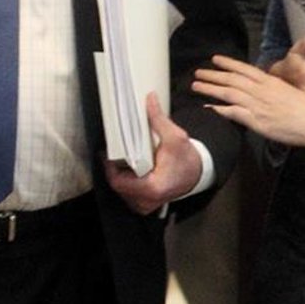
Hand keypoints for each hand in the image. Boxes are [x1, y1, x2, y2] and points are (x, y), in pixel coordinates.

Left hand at [106, 93, 205, 214]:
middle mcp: (147, 201)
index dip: (109, 167)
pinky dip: (126, 181)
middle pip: (117, 185)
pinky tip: (128, 169)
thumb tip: (150, 99)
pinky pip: (127, 194)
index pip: (118, 182)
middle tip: (114, 152)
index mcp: (152, 188)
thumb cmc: (187, 159)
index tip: (107, 153)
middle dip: (114, 168)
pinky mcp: (145, 203)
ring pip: (121, 191)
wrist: (197, 173)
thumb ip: (158, 119)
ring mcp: (145, 204)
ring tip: (121, 160)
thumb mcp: (175, 137)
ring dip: (119, 174)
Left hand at [193, 55, 304, 157]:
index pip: (245, 69)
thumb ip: (275, 92)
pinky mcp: (258, 121)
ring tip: (196, 86)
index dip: (229, 63)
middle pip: (232, 79)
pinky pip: (234, 113)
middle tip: (197, 72)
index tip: (216, 59)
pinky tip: (209, 107)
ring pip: (229, 93)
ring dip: (211, 88)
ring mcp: (258, 105)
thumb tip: (266, 92)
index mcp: (271, 82)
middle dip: (213, 75)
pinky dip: (220, 109)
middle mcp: (262, 90)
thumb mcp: (291, 93)